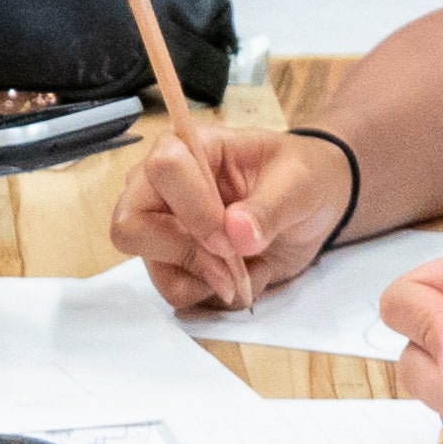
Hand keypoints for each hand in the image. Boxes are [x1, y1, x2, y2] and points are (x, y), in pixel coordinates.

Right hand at [109, 119, 351, 312]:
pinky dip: (216, 295)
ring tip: (249, 269)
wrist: (311, 208)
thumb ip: (270, 207)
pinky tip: (243, 276)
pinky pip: (178, 293)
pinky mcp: (177, 262)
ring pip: (156, 271)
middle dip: (186, 254)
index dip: (193, 210)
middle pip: (130, 226)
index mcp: (191, 148)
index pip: (162, 170)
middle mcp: (163, 187)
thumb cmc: (300, 178)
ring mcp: (165, 228)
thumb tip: (237, 233)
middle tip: (231, 263)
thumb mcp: (298, 184)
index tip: (230, 236)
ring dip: (209, 282)